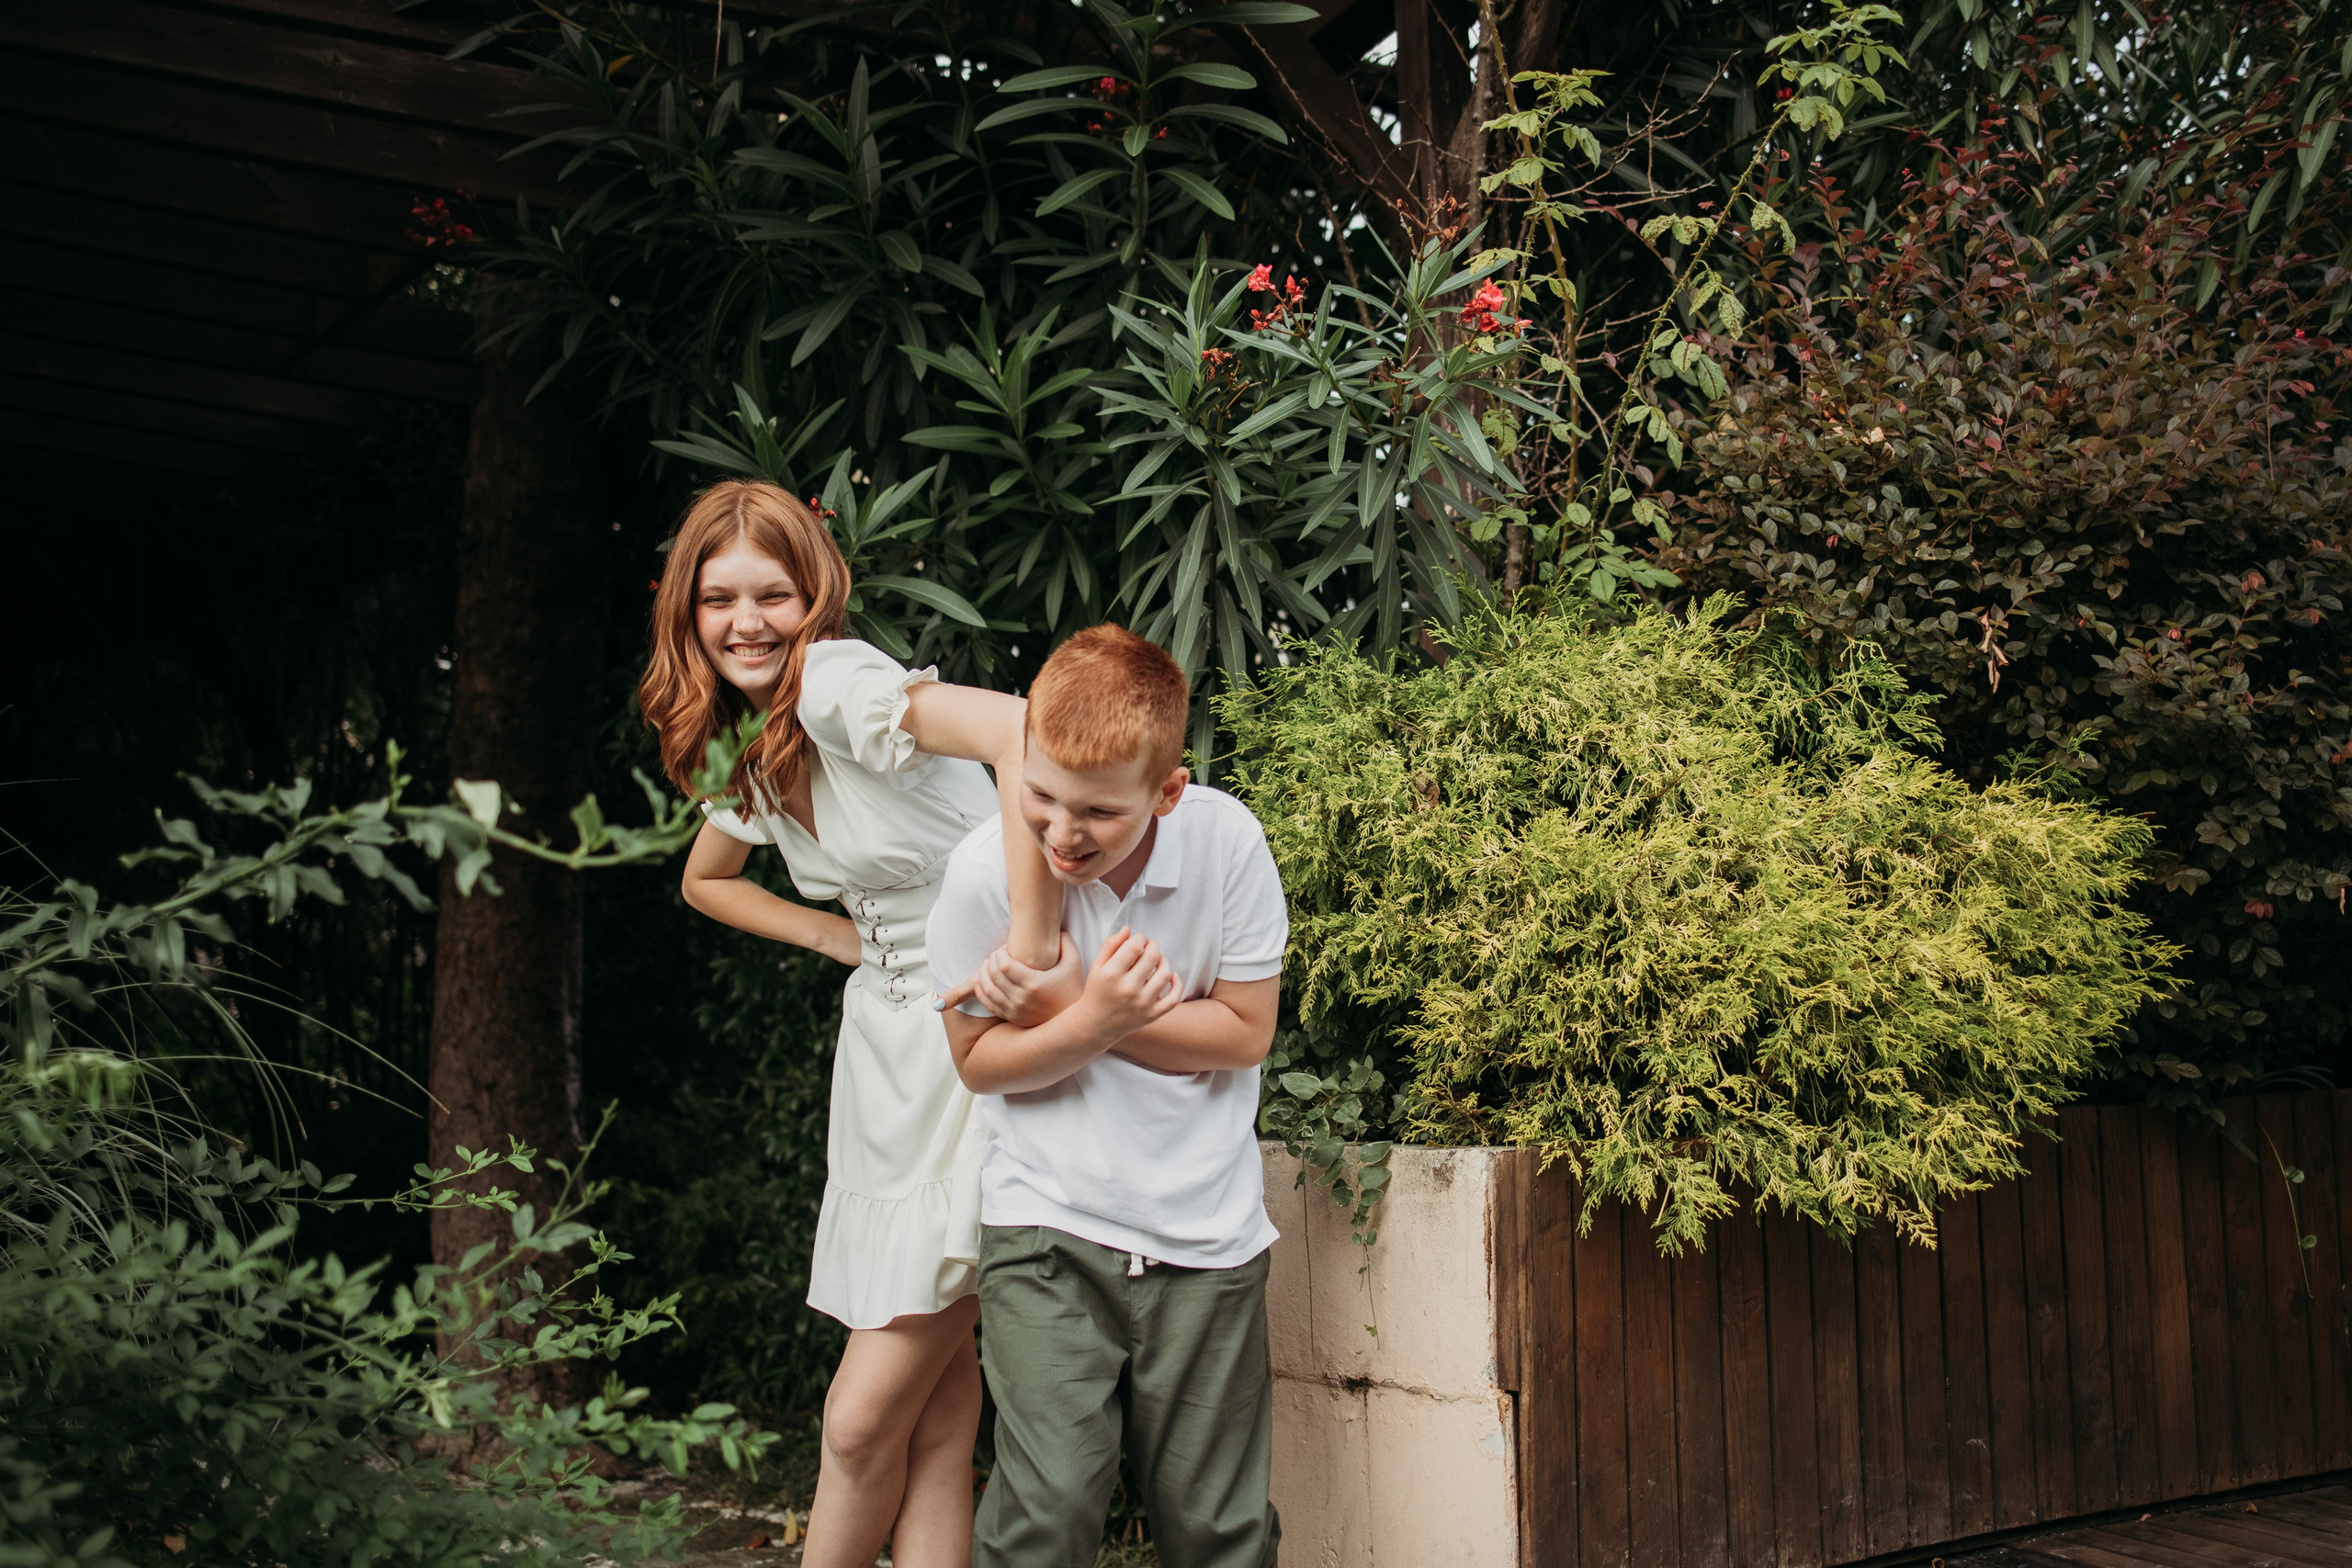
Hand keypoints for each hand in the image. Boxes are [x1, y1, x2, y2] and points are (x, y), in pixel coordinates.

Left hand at [971, 933, 1083, 1025]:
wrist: (1075, 1021)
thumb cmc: (1074, 988)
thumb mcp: (1074, 963)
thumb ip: (1065, 942)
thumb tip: (1056, 928)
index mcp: (1034, 984)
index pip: (1004, 966)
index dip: (999, 953)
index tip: (1004, 948)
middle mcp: (1022, 999)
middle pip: (994, 975)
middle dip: (991, 960)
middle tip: (996, 954)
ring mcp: (1015, 1011)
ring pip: (988, 990)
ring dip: (983, 974)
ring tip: (988, 965)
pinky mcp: (1012, 1018)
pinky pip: (989, 1004)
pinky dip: (982, 991)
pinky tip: (984, 981)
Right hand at [1076, 927, 1180, 1042]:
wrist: (1096, 1025)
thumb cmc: (1096, 991)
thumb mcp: (1097, 966)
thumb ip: (1110, 945)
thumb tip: (1128, 929)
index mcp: (1112, 974)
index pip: (1135, 946)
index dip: (1140, 938)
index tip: (1139, 939)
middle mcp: (1128, 989)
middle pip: (1152, 957)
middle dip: (1153, 946)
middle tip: (1150, 947)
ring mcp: (1142, 1003)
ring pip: (1166, 974)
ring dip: (1164, 961)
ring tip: (1157, 961)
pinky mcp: (1152, 1015)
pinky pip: (1174, 998)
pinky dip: (1177, 984)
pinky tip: (1170, 977)